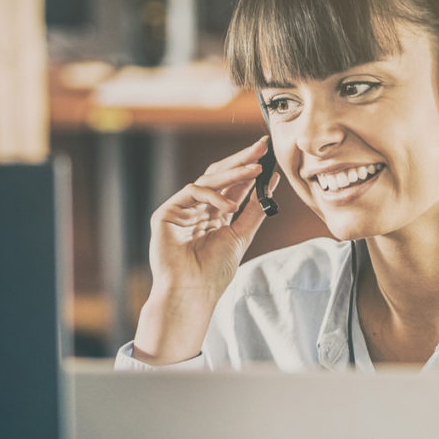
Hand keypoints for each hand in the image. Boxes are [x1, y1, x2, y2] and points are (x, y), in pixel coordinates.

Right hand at [133, 136, 278, 362]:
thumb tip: (272, 181)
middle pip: (220, 176)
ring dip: (233, 172)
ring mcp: (181, 210)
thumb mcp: (240, 236)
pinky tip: (228, 207)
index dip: (250, 169)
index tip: (268, 154)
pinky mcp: (166, 213)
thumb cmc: (214, 272)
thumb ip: (254, 209)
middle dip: (241, 160)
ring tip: (256, 168)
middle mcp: (198, 209)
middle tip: (261, 145)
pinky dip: (212, 195)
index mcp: (215, 215)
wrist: (192, 292)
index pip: (234, 186)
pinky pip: (191, 191)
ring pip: (208, 180)